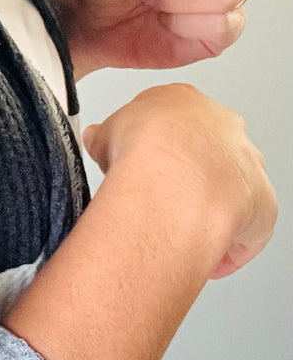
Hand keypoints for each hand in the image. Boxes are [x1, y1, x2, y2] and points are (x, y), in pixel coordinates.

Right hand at [81, 82, 276, 280]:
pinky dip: (227, 249)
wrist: (170, 175)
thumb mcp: (105, 133)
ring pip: (232, 191)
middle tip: (162, 200)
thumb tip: (97, 139)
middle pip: (209, 154)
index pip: (176, 123)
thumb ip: (106, 136)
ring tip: (179, 231)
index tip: (145, 168)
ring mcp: (248, 163)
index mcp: (186, 101)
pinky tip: (204, 259)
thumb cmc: (141, 147)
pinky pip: (247, 233)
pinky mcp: (264, 203)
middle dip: (189, 177)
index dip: (158, 149)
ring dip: (209, 210)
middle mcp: (224, 126)